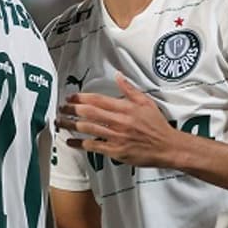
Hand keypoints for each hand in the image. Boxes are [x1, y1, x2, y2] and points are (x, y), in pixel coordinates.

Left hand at [55, 73, 181, 168]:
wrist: (167, 147)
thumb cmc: (157, 126)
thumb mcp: (146, 102)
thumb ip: (130, 89)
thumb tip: (118, 76)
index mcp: (125, 107)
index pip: (98, 99)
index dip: (81, 97)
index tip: (71, 97)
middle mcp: (119, 121)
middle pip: (89, 113)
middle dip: (71, 109)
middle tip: (61, 108)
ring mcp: (116, 137)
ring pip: (88, 129)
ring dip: (71, 125)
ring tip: (60, 122)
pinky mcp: (116, 151)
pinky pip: (93, 146)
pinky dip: (80, 144)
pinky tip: (70, 141)